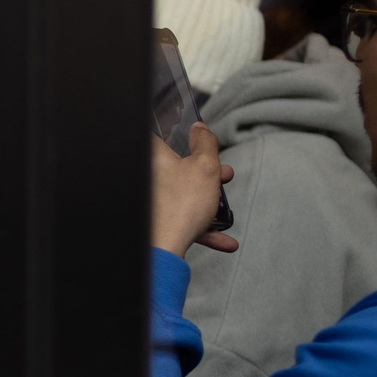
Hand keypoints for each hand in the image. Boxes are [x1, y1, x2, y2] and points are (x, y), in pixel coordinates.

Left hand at [152, 125, 237, 256]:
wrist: (165, 249)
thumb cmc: (182, 205)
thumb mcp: (205, 167)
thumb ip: (205, 143)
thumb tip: (200, 128)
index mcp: (154, 158)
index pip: (159, 134)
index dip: (177, 131)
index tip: (194, 136)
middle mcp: (150, 178)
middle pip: (179, 167)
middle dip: (207, 172)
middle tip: (223, 175)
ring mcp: (153, 201)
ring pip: (185, 195)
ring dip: (209, 201)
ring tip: (225, 208)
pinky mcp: (159, 222)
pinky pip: (185, 221)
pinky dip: (205, 229)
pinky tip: (226, 241)